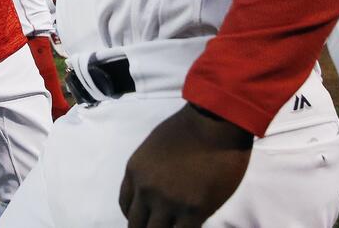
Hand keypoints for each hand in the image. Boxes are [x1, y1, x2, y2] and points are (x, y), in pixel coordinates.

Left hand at [119, 104, 252, 226]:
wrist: (213, 122)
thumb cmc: (188, 127)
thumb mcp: (153, 146)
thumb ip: (150, 171)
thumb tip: (156, 189)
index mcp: (135, 172)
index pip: (125, 205)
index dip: (135, 215)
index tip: (146, 217)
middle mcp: (146, 190)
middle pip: (136, 225)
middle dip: (146, 227)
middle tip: (158, 225)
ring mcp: (168, 203)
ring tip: (175, 225)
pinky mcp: (193, 211)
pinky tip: (192, 224)